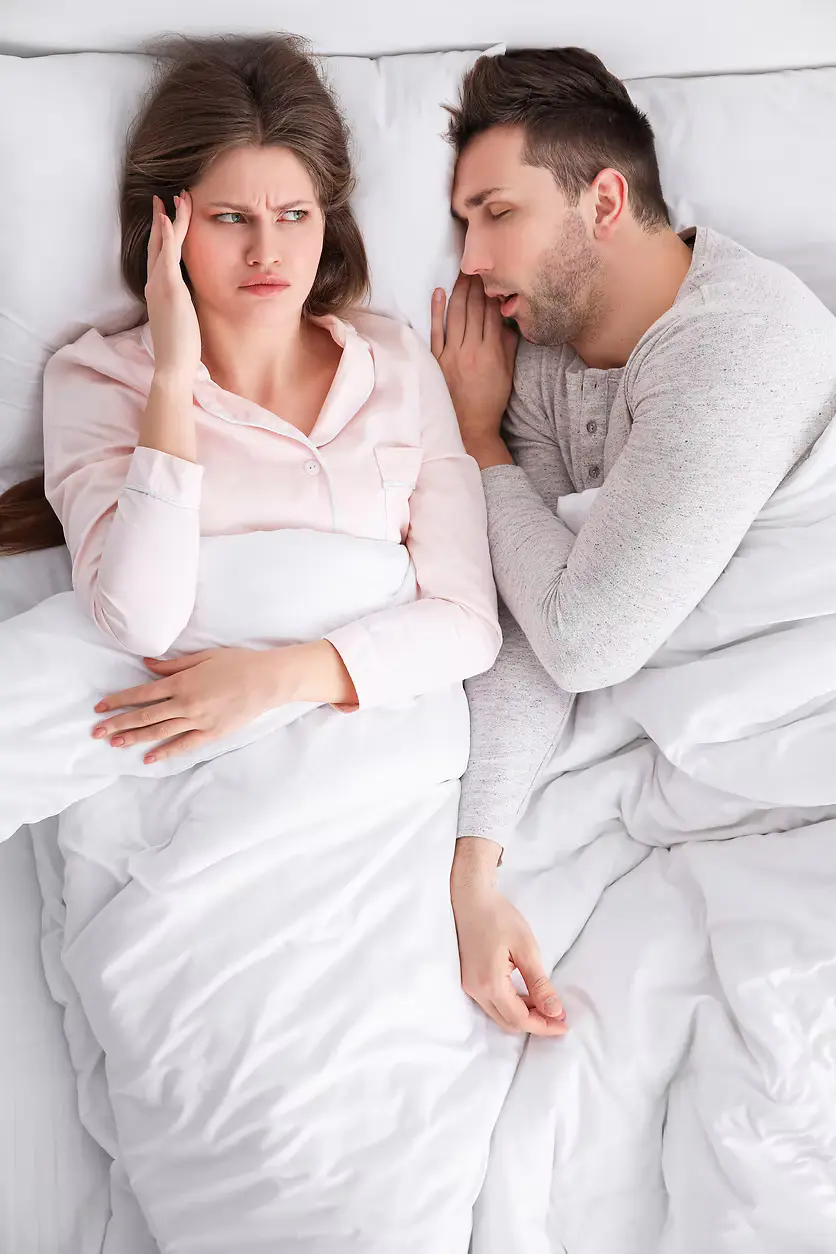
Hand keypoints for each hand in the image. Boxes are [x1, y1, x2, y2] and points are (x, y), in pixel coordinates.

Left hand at [91, 644, 315, 764]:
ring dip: (135, 738)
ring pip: (160, 732)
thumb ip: (173, 665)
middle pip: (145, 716)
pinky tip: (149, 758)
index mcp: (182, 682)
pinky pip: (185, 744)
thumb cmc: (238, 663)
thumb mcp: (203, 656)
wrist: (268, 680)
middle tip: (96, 731)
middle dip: (118, 723)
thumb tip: (146, 665)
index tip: (101, 707)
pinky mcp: (212, 733)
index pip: (142, 694)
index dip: (119, 700)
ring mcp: (199, 721)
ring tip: (114, 743)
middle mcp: (186, 704)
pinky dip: (166, 752)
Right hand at [145, 191, 201, 381]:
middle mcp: (155, 284)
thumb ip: (183, 304)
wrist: (172, 365)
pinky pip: (166, 256)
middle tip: (166, 196)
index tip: (168, 216)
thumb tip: (190, 300)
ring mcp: (160, 285)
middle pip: (157, 243)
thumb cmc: (180, 348)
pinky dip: (167, 236)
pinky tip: (169, 218)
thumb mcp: (183, 319)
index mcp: (159, 290)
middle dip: (162, 218)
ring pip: (163, 243)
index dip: (163, 234)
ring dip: (170, 218)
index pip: (160, 255)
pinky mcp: (169, 290)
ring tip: (178, 197)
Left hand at [431, 273, 517, 466]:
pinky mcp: (438, 361)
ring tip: (462, 273)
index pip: (490, 313)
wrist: (472, 425)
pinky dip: (437, 311)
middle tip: (476, 264)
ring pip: (456, 315)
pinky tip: (439, 292)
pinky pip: (436, 331)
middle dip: (475, 285)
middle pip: (473, 309)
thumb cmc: (491, 399)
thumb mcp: (507, 372)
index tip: (491, 274)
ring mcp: (453, 354)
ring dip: (459, 291)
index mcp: (491, 351)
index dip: (490, 291)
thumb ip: (508, 345)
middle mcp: (472, 350)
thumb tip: (509, 321)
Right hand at [451, 839, 566, 1035]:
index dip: (543, 1026)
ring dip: (523, 1015)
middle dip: (535, 1024)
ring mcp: (469, 986)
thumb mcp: (526, 949)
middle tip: (558, 1017)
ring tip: (546, 1006)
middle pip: (508, 1022)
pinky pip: (491, 1003)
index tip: (564, 1025)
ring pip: (498, 1015)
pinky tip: (527, 995)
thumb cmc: (499, 917)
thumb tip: (554, 1012)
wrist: (471, 898)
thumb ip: (539, 984)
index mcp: (490, 983)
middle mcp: (475, 990)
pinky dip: (511, 1005)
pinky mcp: (468, 979)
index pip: (519, 1019)